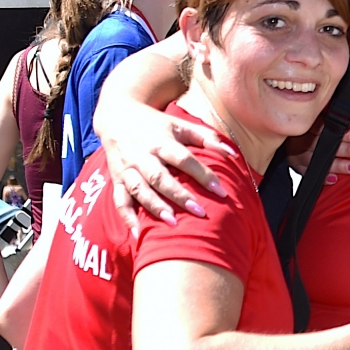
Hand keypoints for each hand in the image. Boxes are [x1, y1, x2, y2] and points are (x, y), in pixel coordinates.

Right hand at [102, 106, 229, 229]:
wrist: (117, 116)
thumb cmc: (157, 124)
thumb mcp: (180, 125)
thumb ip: (207, 138)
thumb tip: (233, 153)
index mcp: (160, 141)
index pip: (184, 159)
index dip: (202, 174)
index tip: (221, 191)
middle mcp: (142, 156)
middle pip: (160, 177)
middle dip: (179, 195)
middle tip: (199, 212)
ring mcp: (127, 169)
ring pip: (139, 189)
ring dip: (154, 207)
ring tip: (172, 223)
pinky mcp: (116, 179)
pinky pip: (119, 200)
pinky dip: (127, 217)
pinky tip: (138, 233)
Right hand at [284, 128, 349, 184]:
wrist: (290, 139)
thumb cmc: (313, 129)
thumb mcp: (321, 120)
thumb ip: (336, 124)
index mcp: (307, 123)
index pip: (324, 126)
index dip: (341, 133)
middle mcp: (299, 138)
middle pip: (322, 144)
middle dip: (344, 149)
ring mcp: (296, 153)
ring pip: (316, 160)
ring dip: (337, 164)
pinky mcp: (296, 166)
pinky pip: (308, 173)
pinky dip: (322, 177)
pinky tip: (334, 179)